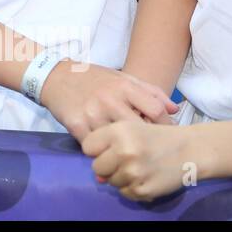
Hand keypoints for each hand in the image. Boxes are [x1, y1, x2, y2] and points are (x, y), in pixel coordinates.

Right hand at [40, 60, 178, 142]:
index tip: (165, 135)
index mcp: (124, 86)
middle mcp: (109, 99)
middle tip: (150, 150)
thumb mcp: (123, 78)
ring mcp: (92, 113)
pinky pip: (96, 146)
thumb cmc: (94, 79)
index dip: (165, 126)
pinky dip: (104, 152)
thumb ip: (151, 92)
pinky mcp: (76, 125)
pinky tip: (108, 152)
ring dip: (124, 150)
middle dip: (148, 142)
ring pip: (117, 142)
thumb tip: (176, 109)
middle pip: (140, 129)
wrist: (56, 77)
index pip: (155, 111)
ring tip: (130, 154)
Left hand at [83, 118, 193, 201]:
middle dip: (108, 165)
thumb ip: (107, 147)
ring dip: (121, 177)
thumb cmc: (156, 137)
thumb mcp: (130, 131)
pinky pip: (125, 193)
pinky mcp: (143, 189)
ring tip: (139, 167)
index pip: (88, 147)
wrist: (190, 150)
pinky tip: (146, 177)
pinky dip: (133, 188)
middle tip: (126, 160)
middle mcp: (124, 151)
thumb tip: (98, 178)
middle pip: (97, 167)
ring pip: (111, 182)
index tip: (110, 148)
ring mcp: (133, 172)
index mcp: (118, 131)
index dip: (98, 149)